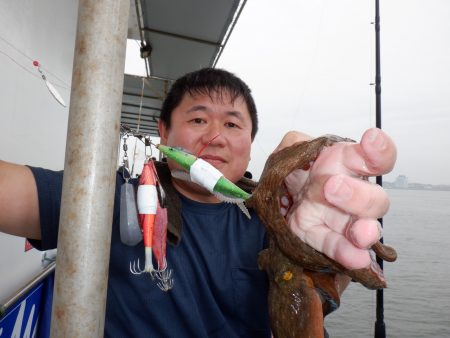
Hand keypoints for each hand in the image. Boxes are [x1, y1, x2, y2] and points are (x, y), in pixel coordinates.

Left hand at [277, 128, 395, 269]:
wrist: (276, 193)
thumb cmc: (294, 168)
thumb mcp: (291, 148)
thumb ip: (296, 143)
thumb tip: (302, 146)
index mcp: (347, 164)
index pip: (375, 157)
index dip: (379, 150)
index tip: (371, 140)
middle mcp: (353, 192)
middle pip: (375, 199)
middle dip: (359, 196)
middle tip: (332, 187)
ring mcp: (341, 218)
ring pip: (365, 227)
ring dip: (365, 231)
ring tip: (360, 234)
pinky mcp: (323, 237)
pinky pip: (338, 246)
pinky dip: (345, 252)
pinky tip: (354, 257)